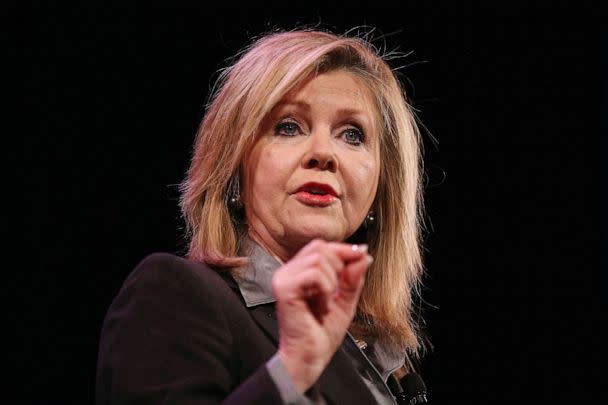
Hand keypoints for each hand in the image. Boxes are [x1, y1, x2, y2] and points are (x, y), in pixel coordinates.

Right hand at [272, 239, 372, 392]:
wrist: (309, 358)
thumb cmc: (321, 333)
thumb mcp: (345, 301)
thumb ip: (353, 278)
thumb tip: (363, 255)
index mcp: (299, 272)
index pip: (321, 246)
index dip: (344, 250)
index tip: (362, 256)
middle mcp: (288, 272)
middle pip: (320, 247)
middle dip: (339, 266)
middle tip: (336, 293)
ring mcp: (284, 279)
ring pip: (319, 258)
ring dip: (332, 282)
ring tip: (326, 303)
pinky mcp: (284, 289)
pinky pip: (315, 274)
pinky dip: (326, 289)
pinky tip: (321, 306)